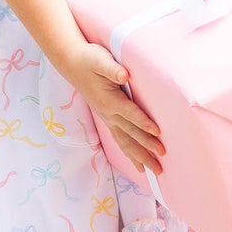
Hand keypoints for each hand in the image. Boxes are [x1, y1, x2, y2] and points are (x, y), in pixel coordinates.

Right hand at [63, 41, 165, 174]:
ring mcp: (106, 117)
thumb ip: (112, 69)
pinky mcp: (106, 118)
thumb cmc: (89, 59)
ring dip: (138, 157)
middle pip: (130, 135)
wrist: (71, 63)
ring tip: (151, 172)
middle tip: (160, 165)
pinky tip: (137, 163)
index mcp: (109, 100)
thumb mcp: (101, 60)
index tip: (158, 134)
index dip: (144, 123)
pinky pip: (119, 139)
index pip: (130, 114)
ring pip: (124, 142)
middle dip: (145, 150)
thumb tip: (124, 75)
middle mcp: (108, 113)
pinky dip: (129, 152)